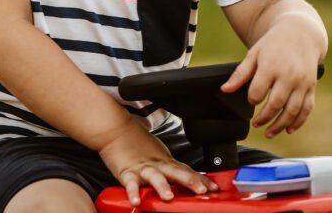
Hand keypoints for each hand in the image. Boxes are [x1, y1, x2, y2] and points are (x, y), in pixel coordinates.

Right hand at [98, 119, 217, 205]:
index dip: (202, 179)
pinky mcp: (127, 172)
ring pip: (155, 177)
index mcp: (167, 163)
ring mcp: (143, 169)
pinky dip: (133, 192)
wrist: (116, 130)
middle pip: (176, 172)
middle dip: (190, 181)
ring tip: (169, 196)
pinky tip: (136, 201)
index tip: (215, 187)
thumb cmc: (138, 145)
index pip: (188, 171)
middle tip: (202, 189)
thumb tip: (190, 180)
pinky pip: (131, 184)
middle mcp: (158, 166)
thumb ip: (173, 169)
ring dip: (162, 186)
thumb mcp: (160, 156)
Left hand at [220, 20, 320, 137]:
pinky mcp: (312, 87)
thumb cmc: (274, 44)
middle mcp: (289, 76)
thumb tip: (225, 89)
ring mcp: (302, 82)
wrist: (300, 34)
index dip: (252, 99)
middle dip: (264, 117)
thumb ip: (240, 74)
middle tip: (256, 124)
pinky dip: (299, 121)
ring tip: (269, 133)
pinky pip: (307, 108)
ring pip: (292, 110)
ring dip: (280, 125)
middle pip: (276, 104)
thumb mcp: (254, 54)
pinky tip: (289, 129)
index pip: (258, 91)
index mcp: (271, 66)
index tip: (250, 100)